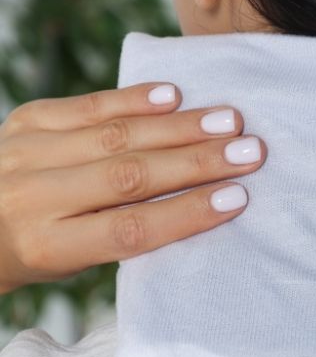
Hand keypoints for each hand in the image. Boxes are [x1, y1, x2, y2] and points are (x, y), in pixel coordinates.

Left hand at [0, 84, 266, 293]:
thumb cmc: (35, 251)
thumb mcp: (73, 261)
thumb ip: (122, 232)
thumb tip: (197, 200)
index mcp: (48, 246)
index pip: (130, 229)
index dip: (186, 213)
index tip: (236, 199)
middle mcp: (32, 197)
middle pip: (128, 175)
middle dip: (197, 162)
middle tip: (249, 152)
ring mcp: (25, 152)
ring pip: (115, 135)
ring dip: (179, 126)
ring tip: (229, 120)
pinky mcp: (25, 118)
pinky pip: (86, 105)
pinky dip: (133, 100)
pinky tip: (174, 95)